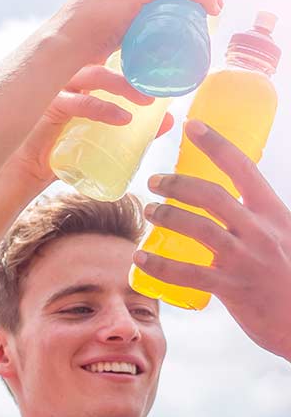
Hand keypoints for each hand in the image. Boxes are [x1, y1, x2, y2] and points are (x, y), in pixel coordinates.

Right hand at [11, 65, 172, 187]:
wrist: (25, 170)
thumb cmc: (64, 149)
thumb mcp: (106, 136)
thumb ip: (135, 128)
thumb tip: (170, 120)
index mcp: (82, 78)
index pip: (110, 56)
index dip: (134, 52)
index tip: (163, 58)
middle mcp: (69, 77)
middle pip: (105, 59)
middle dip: (134, 68)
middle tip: (160, 83)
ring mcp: (56, 89)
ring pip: (93, 75)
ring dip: (122, 85)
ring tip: (146, 101)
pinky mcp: (47, 107)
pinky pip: (78, 102)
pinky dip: (102, 109)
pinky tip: (122, 118)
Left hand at [134, 121, 290, 359]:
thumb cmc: (286, 277)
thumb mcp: (280, 236)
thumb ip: (253, 220)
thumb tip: (219, 202)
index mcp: (273, 213)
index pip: (244, 168)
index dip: (217, 144)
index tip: (192, 126)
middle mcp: (261, 232)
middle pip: (213, 196)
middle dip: (178, 184)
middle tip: (154, 181)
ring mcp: (247, 260)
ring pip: (200, 229)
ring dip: (168, 217)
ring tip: (148, 212)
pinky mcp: (234, 289)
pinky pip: (189, 273)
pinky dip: (160, 265)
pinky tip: (140, 258)